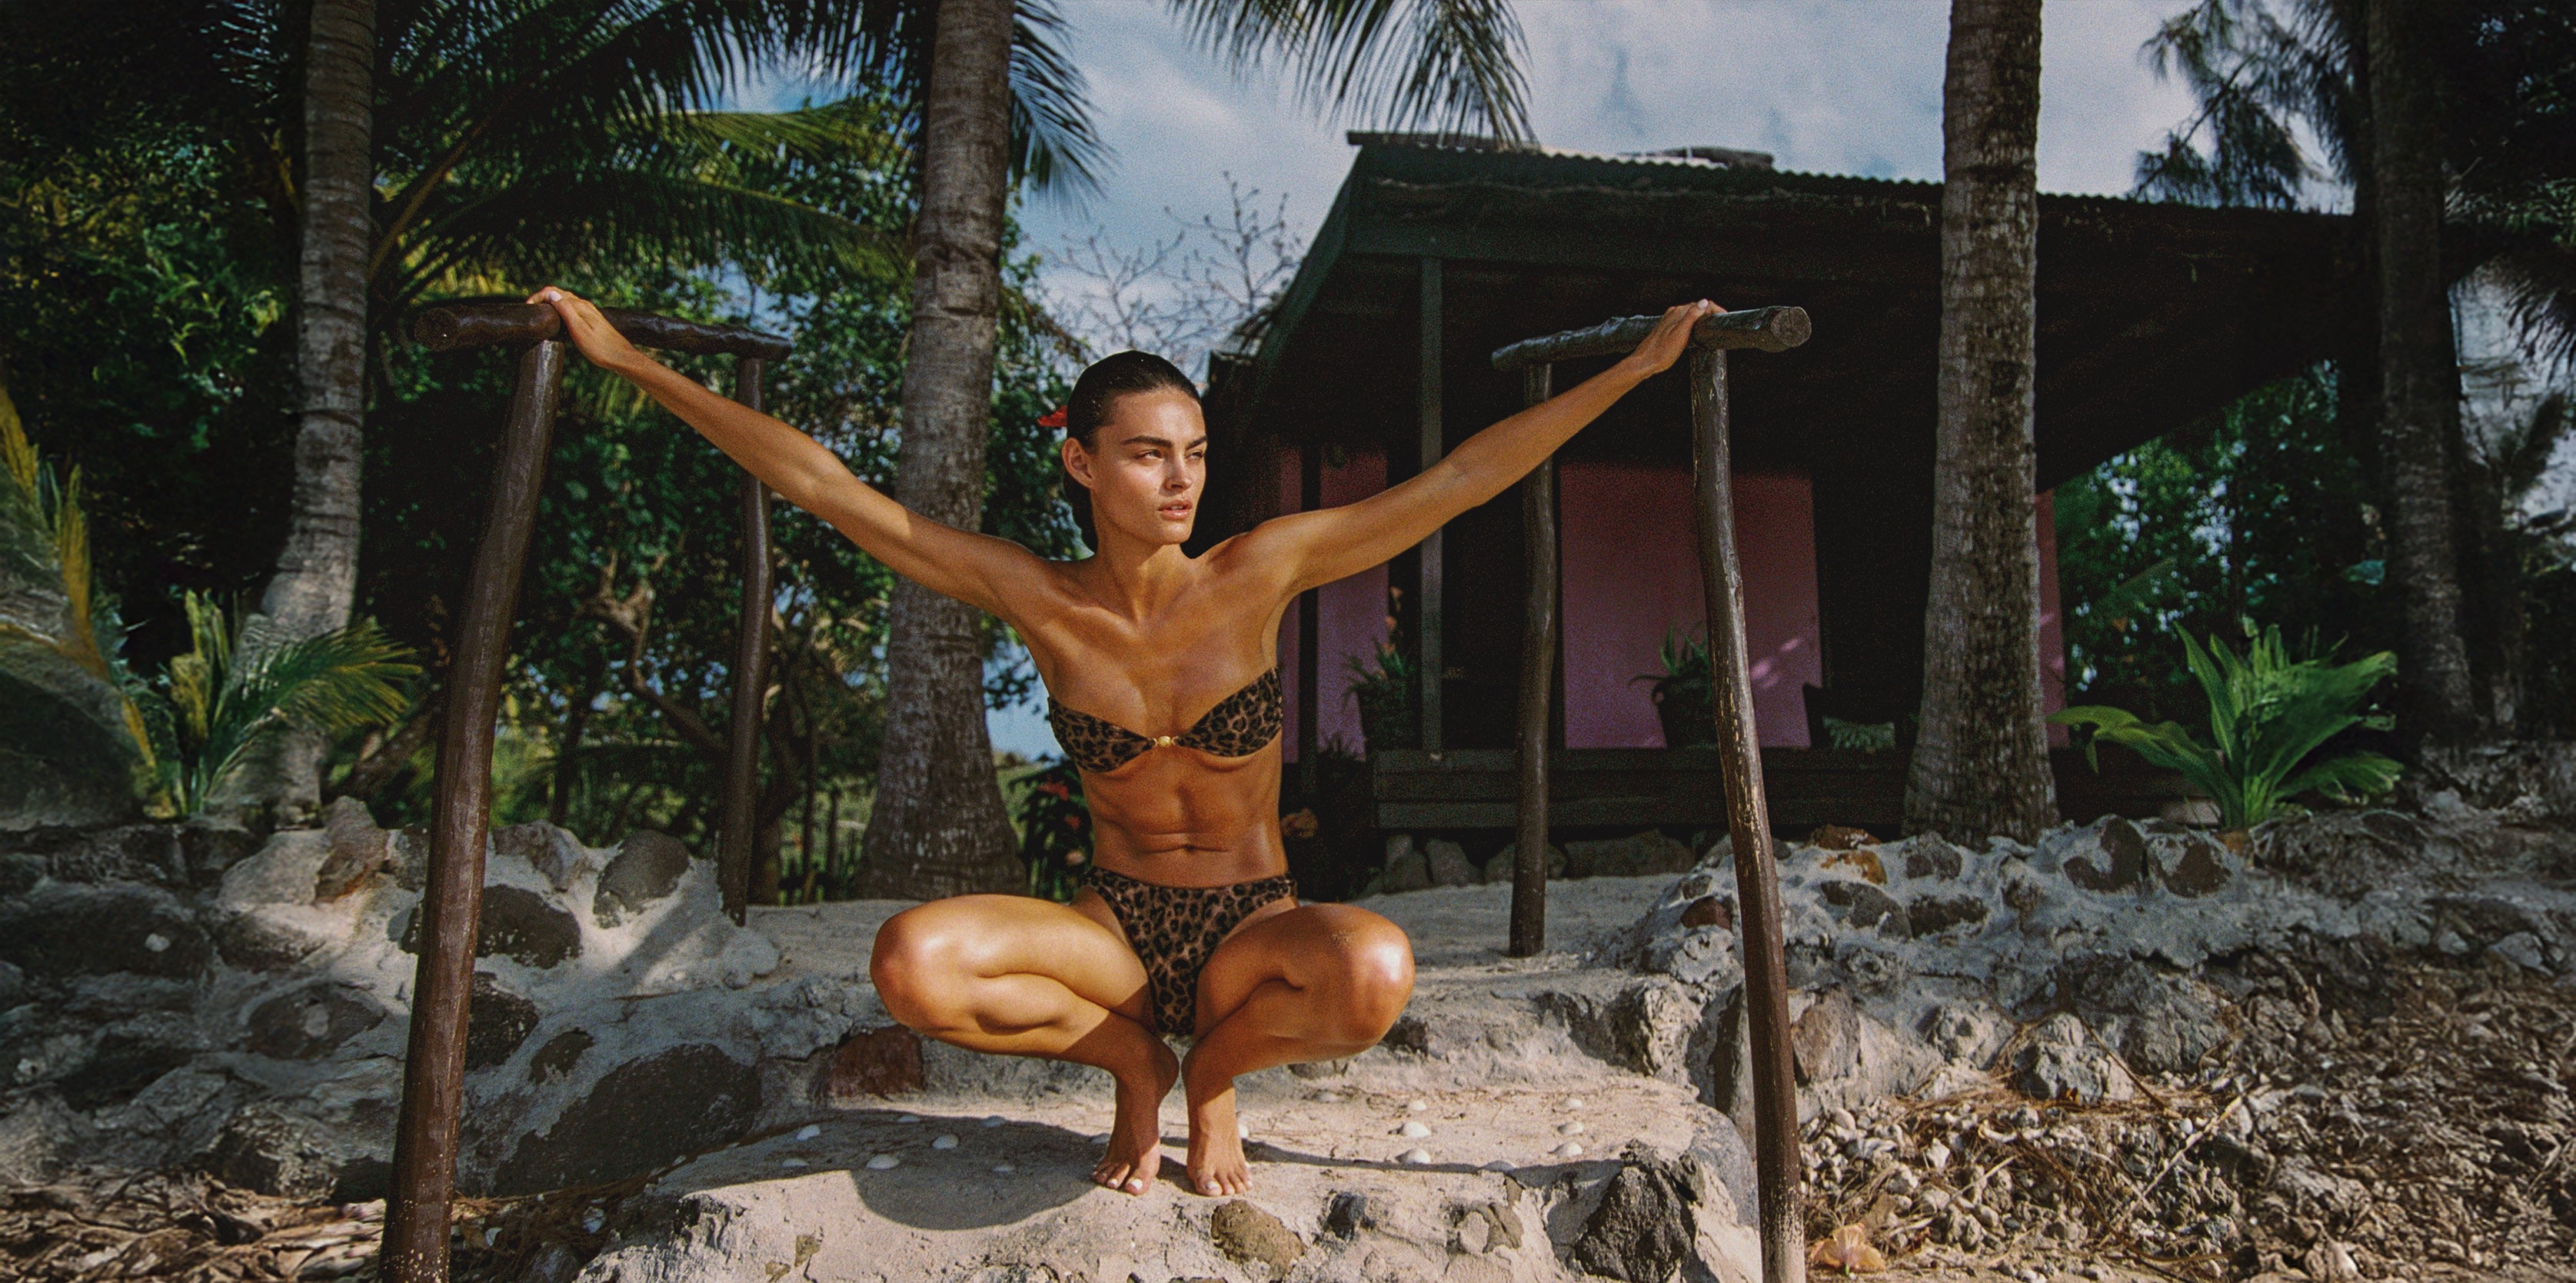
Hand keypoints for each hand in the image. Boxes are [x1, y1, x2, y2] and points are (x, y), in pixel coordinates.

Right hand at [526, 286, 651, 375]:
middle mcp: (584, 305)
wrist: (620, 357)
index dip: (537, 297)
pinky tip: (557, 320)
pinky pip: (571, 308)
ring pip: (565, 300)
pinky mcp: (591, 319)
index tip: (527, 307)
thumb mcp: (578, 329)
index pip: (553, 292)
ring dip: (550, 303)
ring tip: (540, 314)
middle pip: (558, 293)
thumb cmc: (599, 347)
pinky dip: (560, 309)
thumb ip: (565, 310)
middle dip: (542, 298)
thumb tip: (551, 294)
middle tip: (531, 310)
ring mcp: (588, 312)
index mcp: (579, 306)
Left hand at [1620, 299, 1723, 376]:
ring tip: (1711, 324)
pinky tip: (1695, 330)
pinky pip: (1683, 320)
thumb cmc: (1662, 352)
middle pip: (1695, 307)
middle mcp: (1673, 313)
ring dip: (1701, 316)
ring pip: (1689, 314)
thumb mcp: (1681, 334)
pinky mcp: (1666, 328)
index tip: (1724, 315)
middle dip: (1709, 311)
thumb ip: (1692, 317)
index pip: (1700, 304)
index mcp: (1677, 312)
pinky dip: (1693, 322)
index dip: (1714, 308)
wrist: (1645, 362)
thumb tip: (1704, 302)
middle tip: (1720, 319)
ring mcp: (1669, 320)